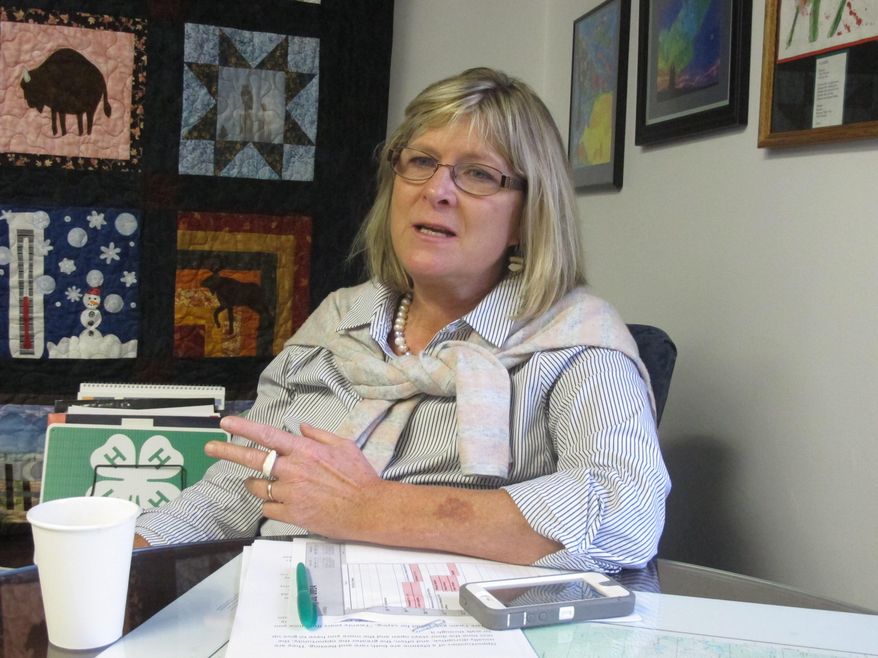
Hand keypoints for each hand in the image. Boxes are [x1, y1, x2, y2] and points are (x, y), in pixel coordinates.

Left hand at [206, 415, 384, 539]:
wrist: (368, 509)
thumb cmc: (359, 477)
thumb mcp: (343, 446)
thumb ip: (319, 435)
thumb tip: (300, 427)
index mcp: (304, 450)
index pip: (267, 435)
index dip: (244, 428)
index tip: (226, 423)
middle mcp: (292, 469)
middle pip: (251, 459)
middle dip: (227, 451)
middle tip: (210, 448)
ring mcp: (289, 493)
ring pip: (257, 486)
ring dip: (256, 483)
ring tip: (263, 483)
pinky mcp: (290, 514)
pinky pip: (268, 507)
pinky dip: (271, 504)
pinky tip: (282, 502)